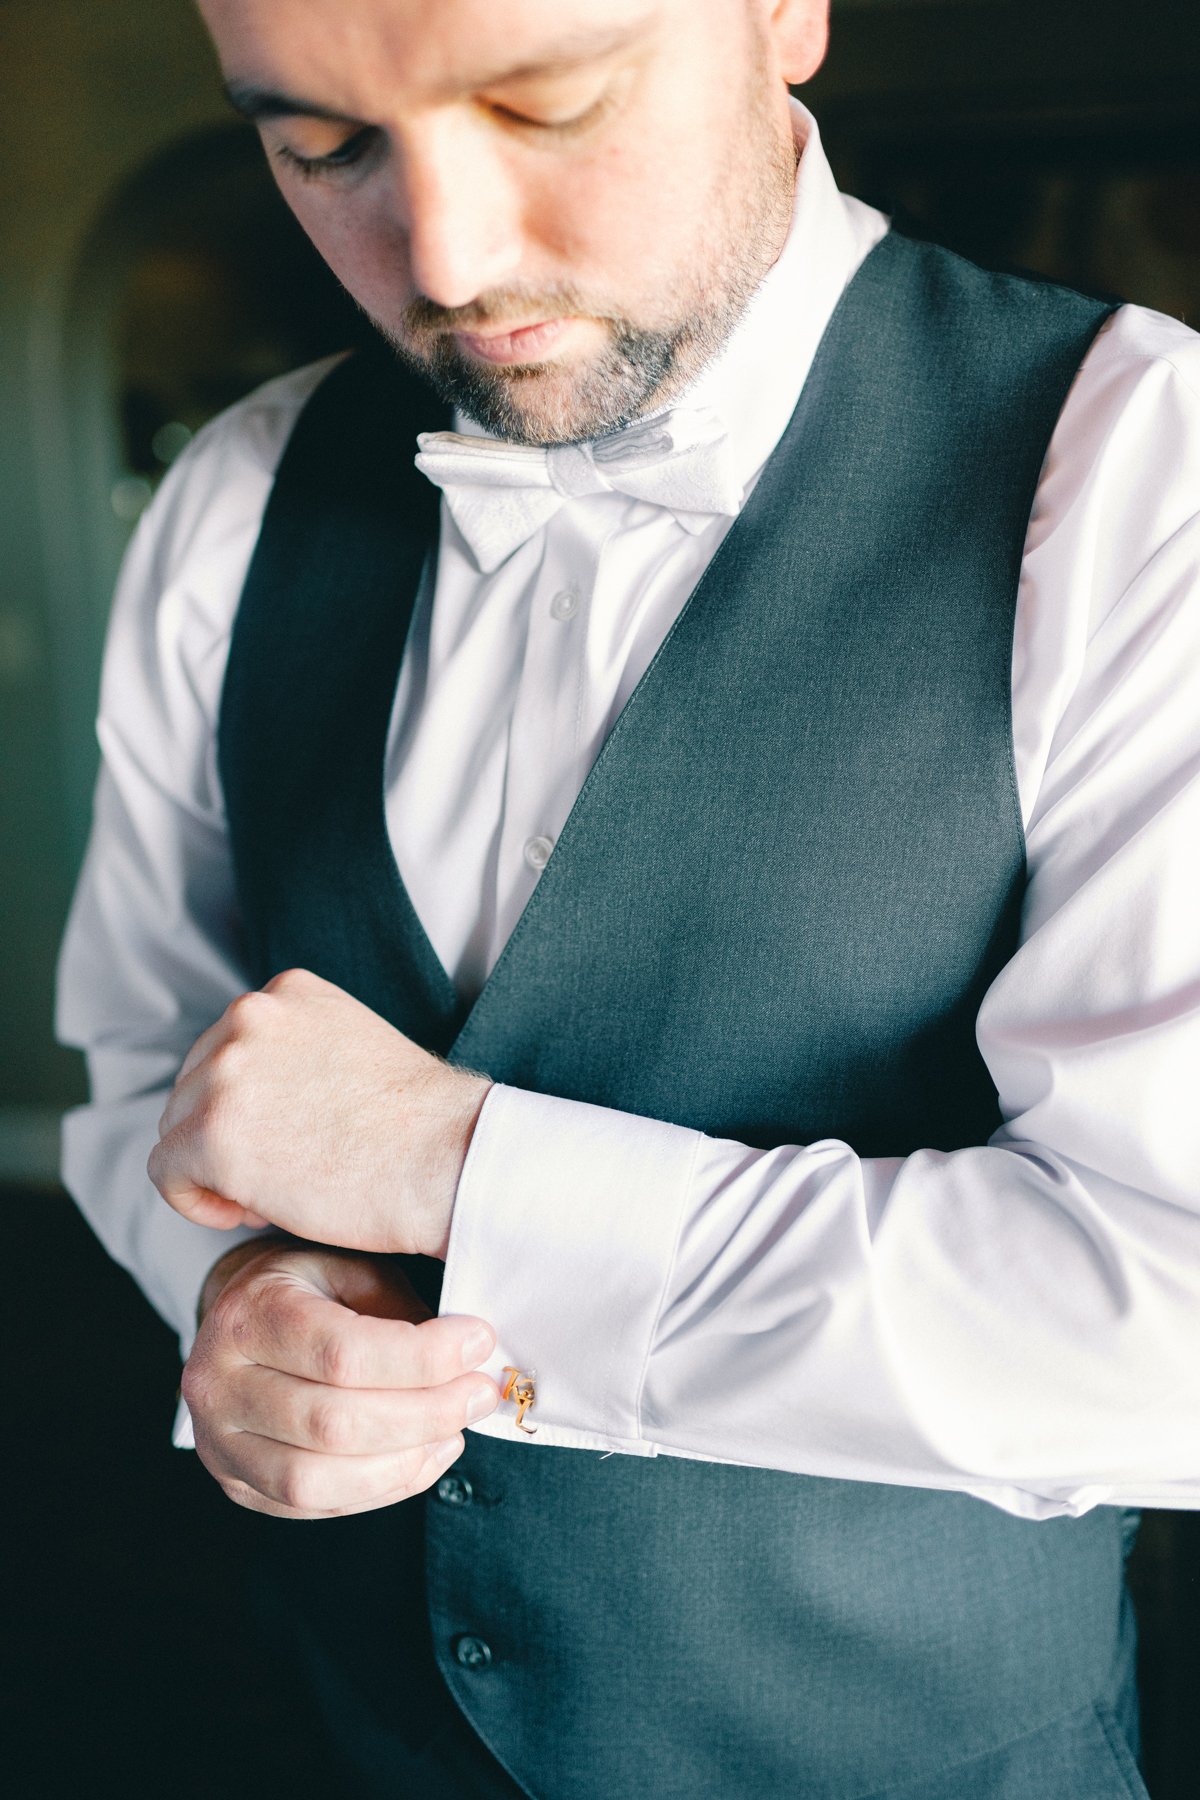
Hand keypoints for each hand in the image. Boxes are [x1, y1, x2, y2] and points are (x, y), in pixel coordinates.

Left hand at [148, 969, 490, 1256]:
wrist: (447, 1159)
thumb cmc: (416, 1124)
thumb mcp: (351, 1047)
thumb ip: (295, 1051)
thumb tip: (248, 1101)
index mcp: (286, 991)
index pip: (226, 1049)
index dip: (248, 1103)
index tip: (286, 1136)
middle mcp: (249, 1016)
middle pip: (193, 1086)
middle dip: (226, 1133)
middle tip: (282, 1171)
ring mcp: (227, 1071)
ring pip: (177, 1128)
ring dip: (214, 1167)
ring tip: (273, 1191)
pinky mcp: (212, 1132)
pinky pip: (166, 1173)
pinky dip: (195, 1200)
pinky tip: (246, 1211)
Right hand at [183, 1240, 499, 1517]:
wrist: (243, 1322)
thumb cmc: (310, 1289)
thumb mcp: (350, 1267)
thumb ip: (398, 1307)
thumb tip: (468, 1353)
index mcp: (247, 1315)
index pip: (342, 1353)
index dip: (422, 1358)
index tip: (479, 1342)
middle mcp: (217, 1384)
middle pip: (333, 1424)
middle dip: (425, 1413)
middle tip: (480, 1393)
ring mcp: (219, 1444)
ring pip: (317, 1481)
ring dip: (405, 1461)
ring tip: (455, 1429)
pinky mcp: (237, 1486)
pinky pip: (314, 1506)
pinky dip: (382, 1488)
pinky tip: (425, 1455)